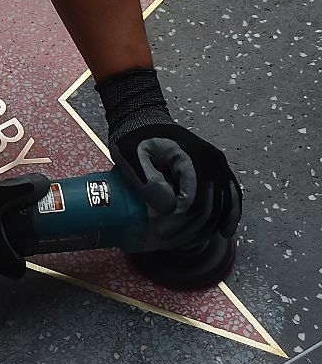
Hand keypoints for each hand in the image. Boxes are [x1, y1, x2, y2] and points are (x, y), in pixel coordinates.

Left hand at [97, 69, 241, 248]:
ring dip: (206, 229)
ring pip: (223, 206)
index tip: (161, 234)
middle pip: (210, 208)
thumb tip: (169, 207)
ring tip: (184, 243)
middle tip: (167, 243)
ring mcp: (218, 166)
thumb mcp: (131, 155)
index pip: (193, 201)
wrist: (144, 120)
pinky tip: (224, 232)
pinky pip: (231, 196)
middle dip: (189, 230)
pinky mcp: (217, 171)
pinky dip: (229, 215)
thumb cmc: (134, 138)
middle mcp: (212, 162)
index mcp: (192, 158)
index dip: (179, 222)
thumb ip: (147, 180)